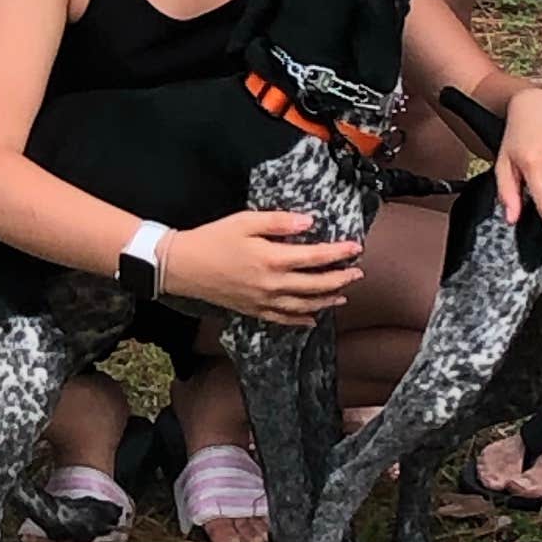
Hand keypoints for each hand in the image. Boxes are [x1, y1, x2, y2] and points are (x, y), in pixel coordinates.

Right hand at [164, 207, 363, 325]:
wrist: (184, 267)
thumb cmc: (213, 239)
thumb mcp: (246, 221)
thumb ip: (279, 222)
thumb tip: (309, 222)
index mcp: (273, 259)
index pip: (316, 257)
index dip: (338, 253)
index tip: (355, 247)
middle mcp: (273, 285)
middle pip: (317, 285)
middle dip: (340, 279)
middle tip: (357, 272)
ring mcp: (265, 301)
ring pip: (306, 305)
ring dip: (328, 300)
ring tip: (343, 294)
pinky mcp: (254, 311)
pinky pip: (285, 319)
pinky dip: (302, 319)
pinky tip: (313, 318)